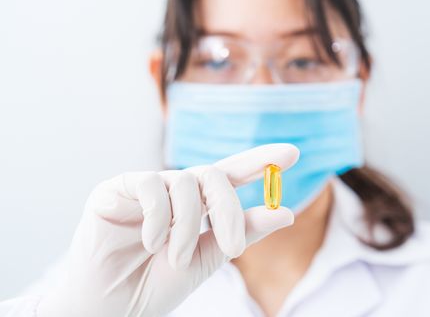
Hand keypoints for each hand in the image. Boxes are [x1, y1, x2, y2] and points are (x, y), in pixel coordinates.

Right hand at [37, 143, 298, 316]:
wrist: (111, 308)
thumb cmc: (155, 284)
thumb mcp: (208, 258)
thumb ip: (242, 231)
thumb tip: (285, 212)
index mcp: (196, 205)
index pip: (231, 174)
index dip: (259, 161)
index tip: (292, 153)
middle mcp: (173, 190)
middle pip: (214, 175)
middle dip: (230, 209)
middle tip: (234, 248)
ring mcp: (145, 187)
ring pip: (185, 181)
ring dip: (188, 225)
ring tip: (175, 257)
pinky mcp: (116, 188)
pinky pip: (150, 185)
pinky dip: (158, 217)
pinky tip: (150, 243)